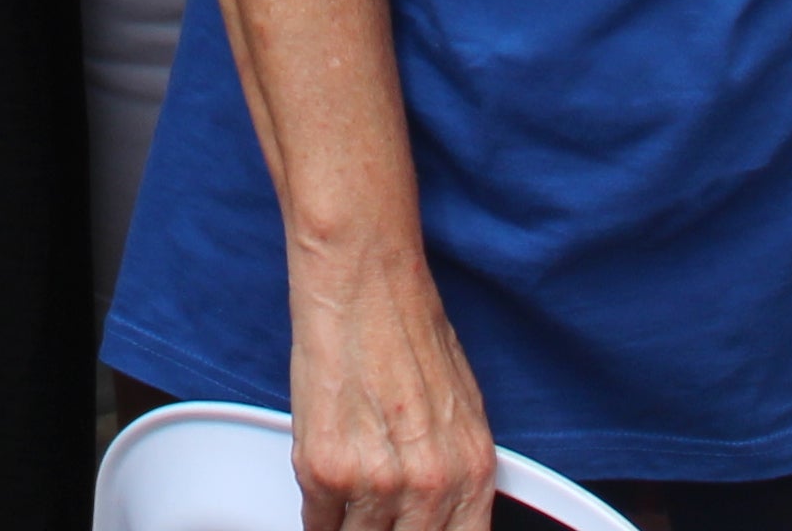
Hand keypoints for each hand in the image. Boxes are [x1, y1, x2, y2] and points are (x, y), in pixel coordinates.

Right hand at [286, 243, 500, 530]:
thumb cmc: (407, 327)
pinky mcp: (325, 472)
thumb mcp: (463, 407)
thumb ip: (457, 471)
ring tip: (351, 494)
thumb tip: (446, 508)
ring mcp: (376, 482)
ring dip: (352, 524)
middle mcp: (429, 483)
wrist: (362, 284)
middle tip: (377, 516)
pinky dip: (321, 512)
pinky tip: (327, 485)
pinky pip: (318, 523)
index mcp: (473, 470)